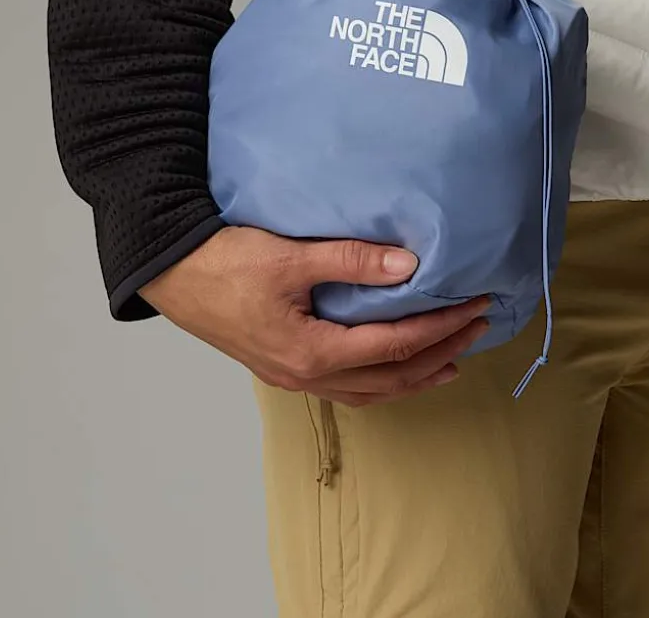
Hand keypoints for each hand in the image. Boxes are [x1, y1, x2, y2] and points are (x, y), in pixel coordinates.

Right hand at [140, 225, 490, 406]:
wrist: (170, 273)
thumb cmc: (225, 263)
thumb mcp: (291, 257)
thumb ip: (352, 261)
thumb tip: (410, 266)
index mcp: (312, 351)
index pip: (395, 345)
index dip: (440, 328)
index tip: (474, 306)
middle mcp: (308, 375)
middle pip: (391, 376)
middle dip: (440, 354)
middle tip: (477, 329)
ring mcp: (294, 377)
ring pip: (370, 391)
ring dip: (415, 377)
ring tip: (451, 362)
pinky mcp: (285, 367)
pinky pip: (348, 388)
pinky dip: (382, 382)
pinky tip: (393, 369)